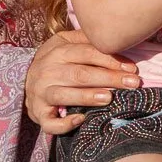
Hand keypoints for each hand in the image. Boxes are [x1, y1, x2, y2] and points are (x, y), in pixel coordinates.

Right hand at [24, 29, 140, 133]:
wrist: (29, 80)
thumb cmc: (56, 61)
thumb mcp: (66, 43)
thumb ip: (86, 40)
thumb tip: (116, 38)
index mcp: (57, 51)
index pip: (86, 53)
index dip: (110, 60)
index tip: (132, 68)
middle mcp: (46, 71)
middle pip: (80, 74)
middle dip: (108, 78)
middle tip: (132, 83)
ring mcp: (40, 93)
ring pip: (63, 95)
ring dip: (86, 97)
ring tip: (109, 98)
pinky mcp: (38, 114)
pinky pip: (50, 122)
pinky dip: (64, 123)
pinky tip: (80, 119)